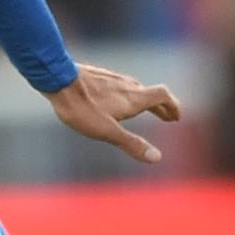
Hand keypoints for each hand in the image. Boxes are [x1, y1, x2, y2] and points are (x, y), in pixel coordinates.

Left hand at [46, 63, 181, 166]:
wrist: (58, 79)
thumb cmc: (82, 108)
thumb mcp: (107, 132)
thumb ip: (132, 144)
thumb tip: (157, 157)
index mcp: (134, 98)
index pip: (163, 96)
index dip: (173, 106)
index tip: (176, 117)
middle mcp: (128, 85)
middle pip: (152, 94)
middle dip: (162, 107)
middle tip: (168, 118)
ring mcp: (114, 79)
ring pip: (137, 89)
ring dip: (146, 101)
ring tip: (145, 110)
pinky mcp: (101, 77)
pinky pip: (121, 86)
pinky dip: (129, 95)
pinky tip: (116, 101)